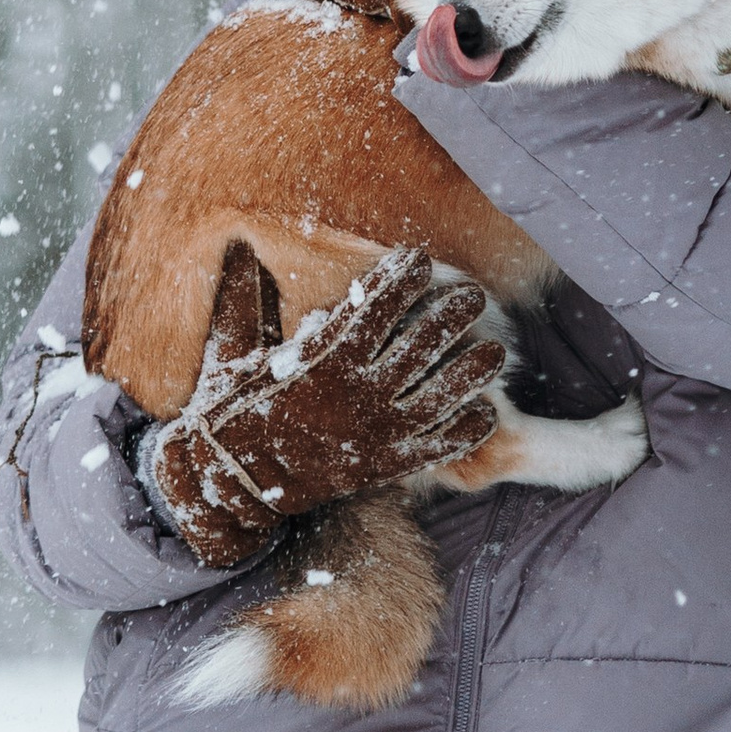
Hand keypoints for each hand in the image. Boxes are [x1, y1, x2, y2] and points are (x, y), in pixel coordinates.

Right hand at [145, 238, 504, 569]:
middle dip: (452, 313)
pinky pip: (439, 445)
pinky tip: (485, 411)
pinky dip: (466, 429)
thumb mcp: (235, 350)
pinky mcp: (388, 464)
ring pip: (441, 392)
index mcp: (327, 356)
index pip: (376, 304)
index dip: (402, 277)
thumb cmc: (238, 412)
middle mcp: (359, 389)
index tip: (419, 260)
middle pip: (421, 342)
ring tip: (494, 351)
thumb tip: (239, 248)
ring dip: (472, 370)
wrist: (239, 483)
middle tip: (472, 295)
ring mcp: (378, 429)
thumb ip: (245, 299)